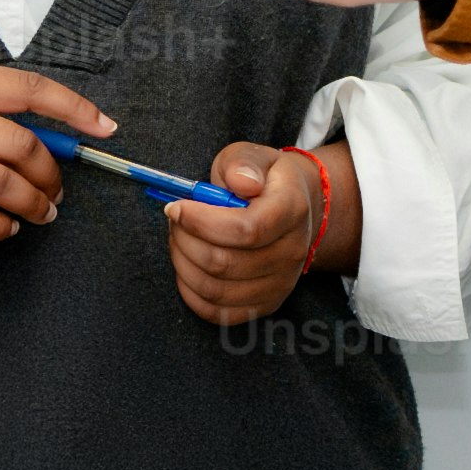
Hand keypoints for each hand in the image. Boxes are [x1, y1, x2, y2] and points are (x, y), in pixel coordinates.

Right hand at [0, 63, 118, 240]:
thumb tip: (38, 138)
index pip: (24, 87)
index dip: (72, 106)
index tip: (103, 127)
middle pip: (20, 143)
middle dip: (51, 174)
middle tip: (56, 192)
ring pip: (0, 182)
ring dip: (32, 204)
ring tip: (40, 214)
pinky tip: (4, 230)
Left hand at [164, 142, 347, 327]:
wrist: (296, 210)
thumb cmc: (265, 182)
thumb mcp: (253, 157)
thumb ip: (243, 163)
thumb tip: (239, 182)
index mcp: (291, 210)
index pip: (245, 230)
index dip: (201, 222)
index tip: (176, 207)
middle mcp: (292, 252)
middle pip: (225, 263)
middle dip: (185, 241)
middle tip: (174, 220)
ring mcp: (281, 283)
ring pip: (216, 290)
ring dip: (184, 264)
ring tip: (179, 239)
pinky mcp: (266, 304)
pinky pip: (218, 312)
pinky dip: (191, 292)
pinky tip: (187, 266)